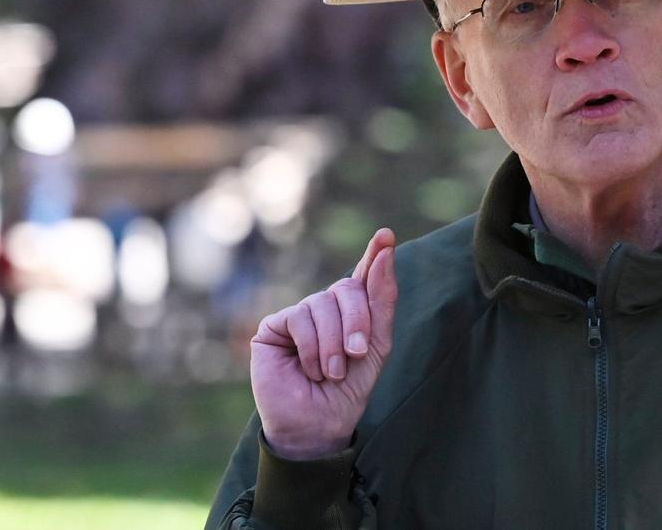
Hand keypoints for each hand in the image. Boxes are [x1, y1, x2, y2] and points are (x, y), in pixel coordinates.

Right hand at [250, 228, 397, 459]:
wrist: (318, 424)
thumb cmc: (349, 390)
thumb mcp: (376, 344)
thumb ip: (382, 299)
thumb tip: (385, 249)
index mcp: (353, 312)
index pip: (364, 276)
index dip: (375, 254)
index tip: (386, 235)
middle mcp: (326, 309)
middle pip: (348, 288)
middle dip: (357, 322)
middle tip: (355, 355)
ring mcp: (300, 315)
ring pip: (322, 303)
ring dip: (333, 343)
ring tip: (331, 372)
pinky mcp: (274, 326)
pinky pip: (299, 318)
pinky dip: (311, 347)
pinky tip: (309, 369)